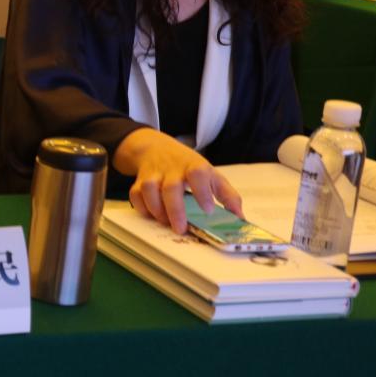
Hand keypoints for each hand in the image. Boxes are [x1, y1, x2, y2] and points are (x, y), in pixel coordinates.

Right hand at [116, 128, 241, 233]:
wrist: (156, 148)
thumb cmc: (188, 166)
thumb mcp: (212, 175)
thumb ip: (227, 195)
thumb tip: (240, 218)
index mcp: (194, 166)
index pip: (198, 174)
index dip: (203, 191)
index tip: (208, 209)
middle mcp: (172, 169)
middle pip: (171, 187)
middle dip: (175, 210)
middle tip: (181, 228)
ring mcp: (153, 173)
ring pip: (148, 189)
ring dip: (156, 208)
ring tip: (165, 222)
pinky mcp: (138, 180)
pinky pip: (135, 194)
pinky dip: (141, 207)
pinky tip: (152, 215)